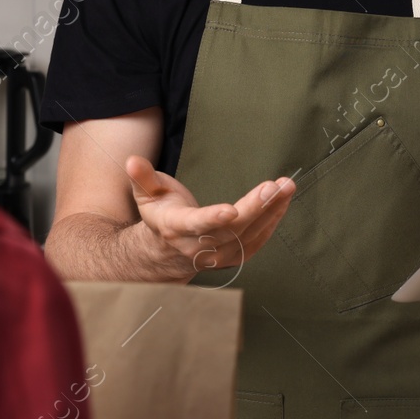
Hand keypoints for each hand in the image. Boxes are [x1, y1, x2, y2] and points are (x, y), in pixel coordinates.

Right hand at [122, 155, 294, 281]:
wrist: (164, 252)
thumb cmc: (159, 215)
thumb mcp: (146, 194)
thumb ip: (142, 177)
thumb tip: (132, 160)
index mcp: (176, 228)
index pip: (197, 225)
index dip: (213, 218)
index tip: (232, 210)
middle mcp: (198, 246)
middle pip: (231, 230)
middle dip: (256, 207)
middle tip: (276, 186)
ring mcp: (217, 256)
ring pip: (249, 236)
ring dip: (271, 211)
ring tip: (287, 188)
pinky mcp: (233, 258)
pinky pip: (257, 242)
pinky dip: (273, 222)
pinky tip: (283, 202)